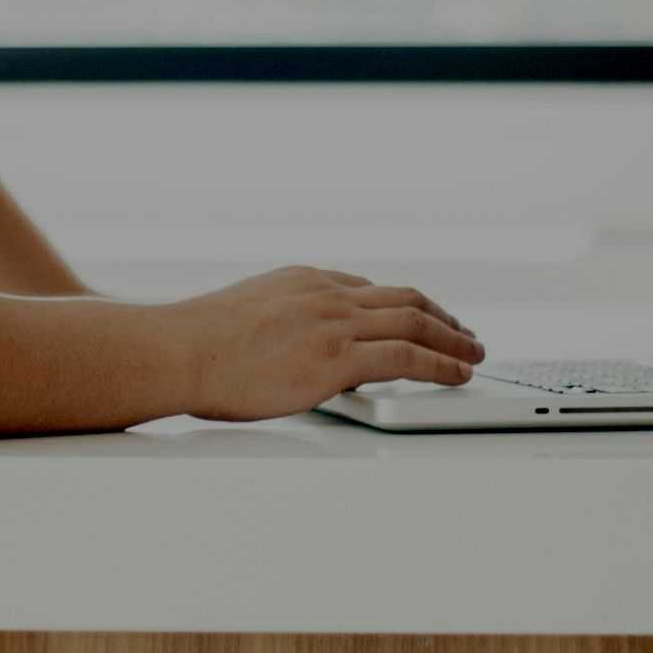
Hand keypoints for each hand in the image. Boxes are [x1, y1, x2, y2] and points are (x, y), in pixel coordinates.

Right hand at [163, 265, 484, 422]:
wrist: (179, 350)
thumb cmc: (196, 343)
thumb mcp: (245, 314)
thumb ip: (280, 321)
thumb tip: (287, 348)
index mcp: (304, 280)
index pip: (368, 288)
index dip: (401, 305)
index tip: (416, 316)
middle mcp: (326, 293)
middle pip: (403, 297)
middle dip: (440, 315)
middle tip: (462, 331)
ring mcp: (334, 322)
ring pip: (415, 321)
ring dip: (453, 338)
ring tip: (474, 352)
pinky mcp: (337, 357)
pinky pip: (406, 356)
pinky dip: (441, 363)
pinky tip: (457, 372)